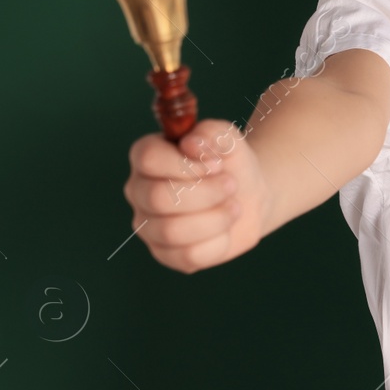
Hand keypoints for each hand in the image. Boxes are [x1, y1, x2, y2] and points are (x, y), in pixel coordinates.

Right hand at [123, 118, 267, 273]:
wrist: (249, 195)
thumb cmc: (230, 163)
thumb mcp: (227, 138)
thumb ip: (210, 133)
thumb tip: (191, 144)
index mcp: (147, 157)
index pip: (148, 159)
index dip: (187, 164)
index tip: (216, 163)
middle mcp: (140, 192)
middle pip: (158, 198)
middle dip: (207, 193)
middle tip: (231, 185)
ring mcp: (149, 226)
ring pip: (172, 231)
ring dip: (216, 218)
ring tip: (233, 206)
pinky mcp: (166, 254)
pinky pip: (189, 256)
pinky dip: (219, 241)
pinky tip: (225, 228)